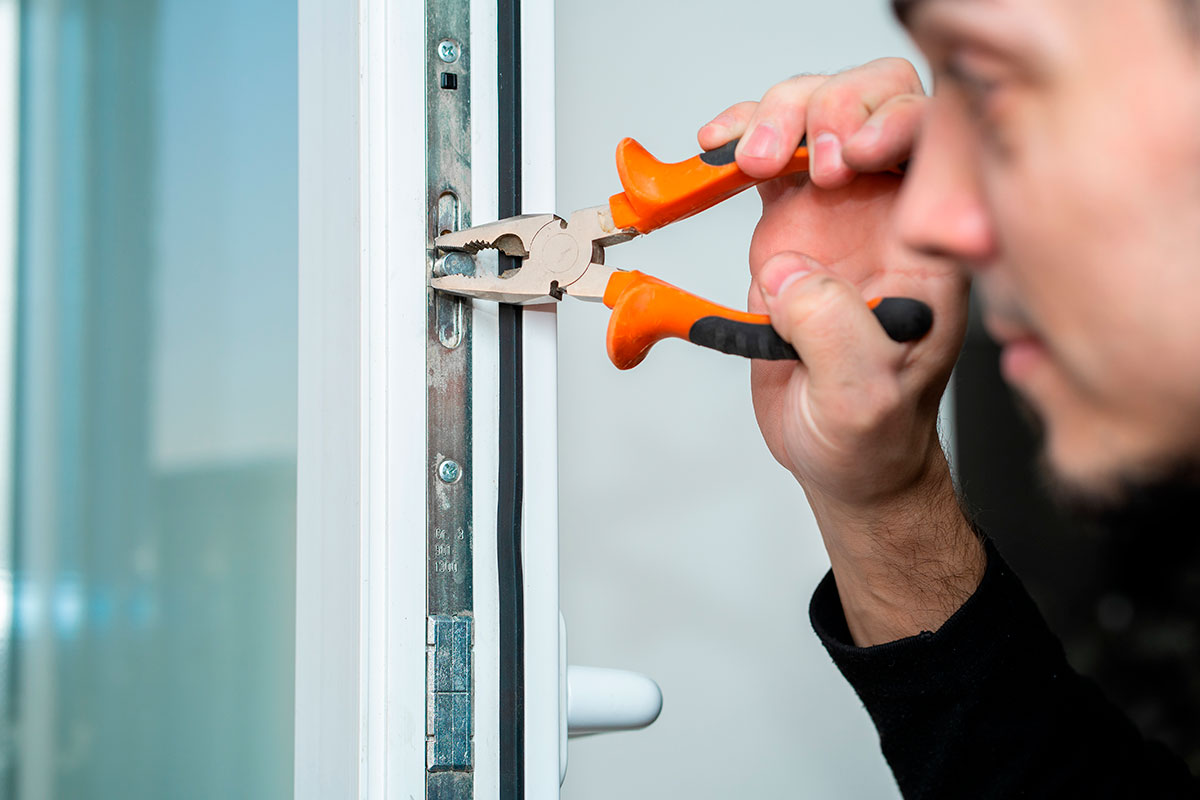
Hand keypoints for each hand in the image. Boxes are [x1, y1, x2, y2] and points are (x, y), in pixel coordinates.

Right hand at [700, 60, 984, 644]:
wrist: (839, 452)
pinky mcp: (793, 224)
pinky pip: (770, 157)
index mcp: (932, 248)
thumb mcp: (864, 398)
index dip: (897, 124)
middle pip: (880, 105)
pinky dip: (741, 139)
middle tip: (797, 156)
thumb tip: (790, 273)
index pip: (940, 146)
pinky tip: (719, 148)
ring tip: (747, 156)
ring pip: (819, 116)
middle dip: (835, 107)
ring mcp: (841, 213)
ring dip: (779, 117)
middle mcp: (892, 216)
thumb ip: (835, 333)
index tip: (849, 154)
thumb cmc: (872, 431)